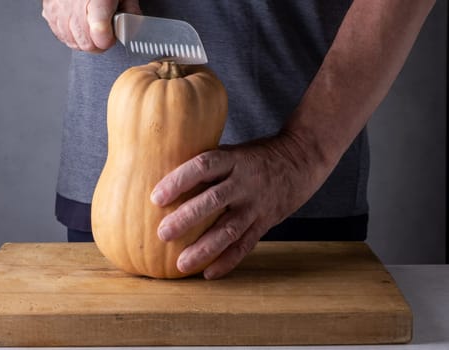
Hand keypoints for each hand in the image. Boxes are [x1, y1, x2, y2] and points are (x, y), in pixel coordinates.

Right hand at [42, 0, 140, 51]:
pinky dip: (71, 35)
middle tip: (104, 34)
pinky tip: (79, 27)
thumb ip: (130, 10)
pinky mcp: (49, 11)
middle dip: (98, 44)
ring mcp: (60, 9)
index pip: (100, 34)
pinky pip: (61, 35)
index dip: (108, 40)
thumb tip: (134, 26)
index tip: (111, 37)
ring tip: (92, 29)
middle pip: (87, 43)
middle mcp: (75, 5)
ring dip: (84, 41)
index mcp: (98, 0)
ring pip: (73, 42)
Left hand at [151, 136, 329, 278]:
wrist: (300, 161)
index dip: (179, 181)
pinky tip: (208, 274)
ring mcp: (256, 205)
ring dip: (204, 248)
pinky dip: (227, 261)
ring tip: (181, 264)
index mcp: (233, 160)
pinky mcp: (265, 222)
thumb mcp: (232, 151)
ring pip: (229, 229)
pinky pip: (245, 245)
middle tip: (162, 234)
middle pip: (214, 200)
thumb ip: (206, 165)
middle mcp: (244, 183)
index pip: (204, 166)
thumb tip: (162, 172)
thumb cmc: (254, 157)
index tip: (156, 197)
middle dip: (187, 219)